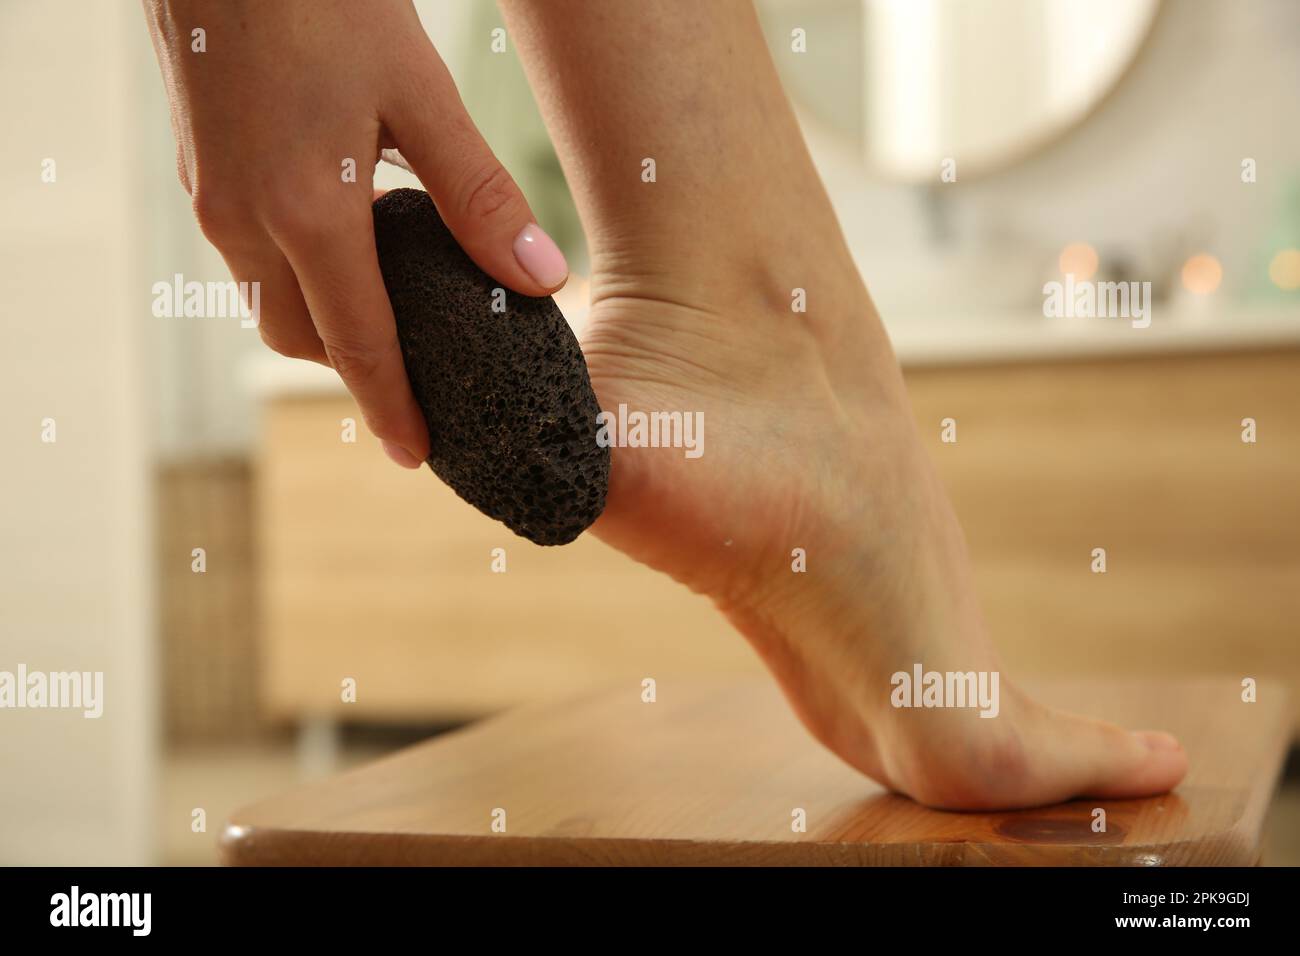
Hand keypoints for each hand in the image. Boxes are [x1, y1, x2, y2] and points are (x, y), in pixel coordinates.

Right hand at [143, 0, 568, 465]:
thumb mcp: (419, 94)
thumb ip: (479, 195)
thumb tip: (539, 277)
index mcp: (306, 213)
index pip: (357, 345)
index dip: (391, 407)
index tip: (419, 454)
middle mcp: (244, 220)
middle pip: (302, 337)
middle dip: (356, 369)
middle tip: (418, 383)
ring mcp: (211, 196)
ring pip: (269, 299)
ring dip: (324, 322)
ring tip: (389, 318)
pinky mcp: (200, 170)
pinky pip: (250, 256)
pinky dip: (298, 275)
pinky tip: (344, 245)